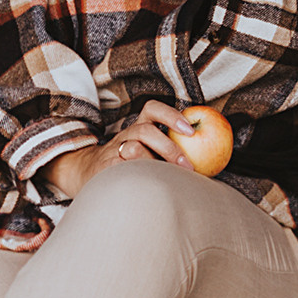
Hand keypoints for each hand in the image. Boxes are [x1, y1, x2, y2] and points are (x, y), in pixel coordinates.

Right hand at [51, 101, 193, 199]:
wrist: (86, 170)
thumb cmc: (131, 163)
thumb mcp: (148, 150)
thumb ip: (170, 151)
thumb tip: (210, 162)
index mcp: (140, 126)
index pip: (153, 109)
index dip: (171, 116)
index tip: (190, 130)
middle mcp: (127, 134)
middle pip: (145, 131)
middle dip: (168, 147)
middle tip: (187, 166)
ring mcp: (115, 150)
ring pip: (133, 150)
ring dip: (153, 163)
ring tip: (170, 179)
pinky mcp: (106, 168)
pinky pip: (123, 170)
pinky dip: (138, 176)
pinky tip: (150, 187)